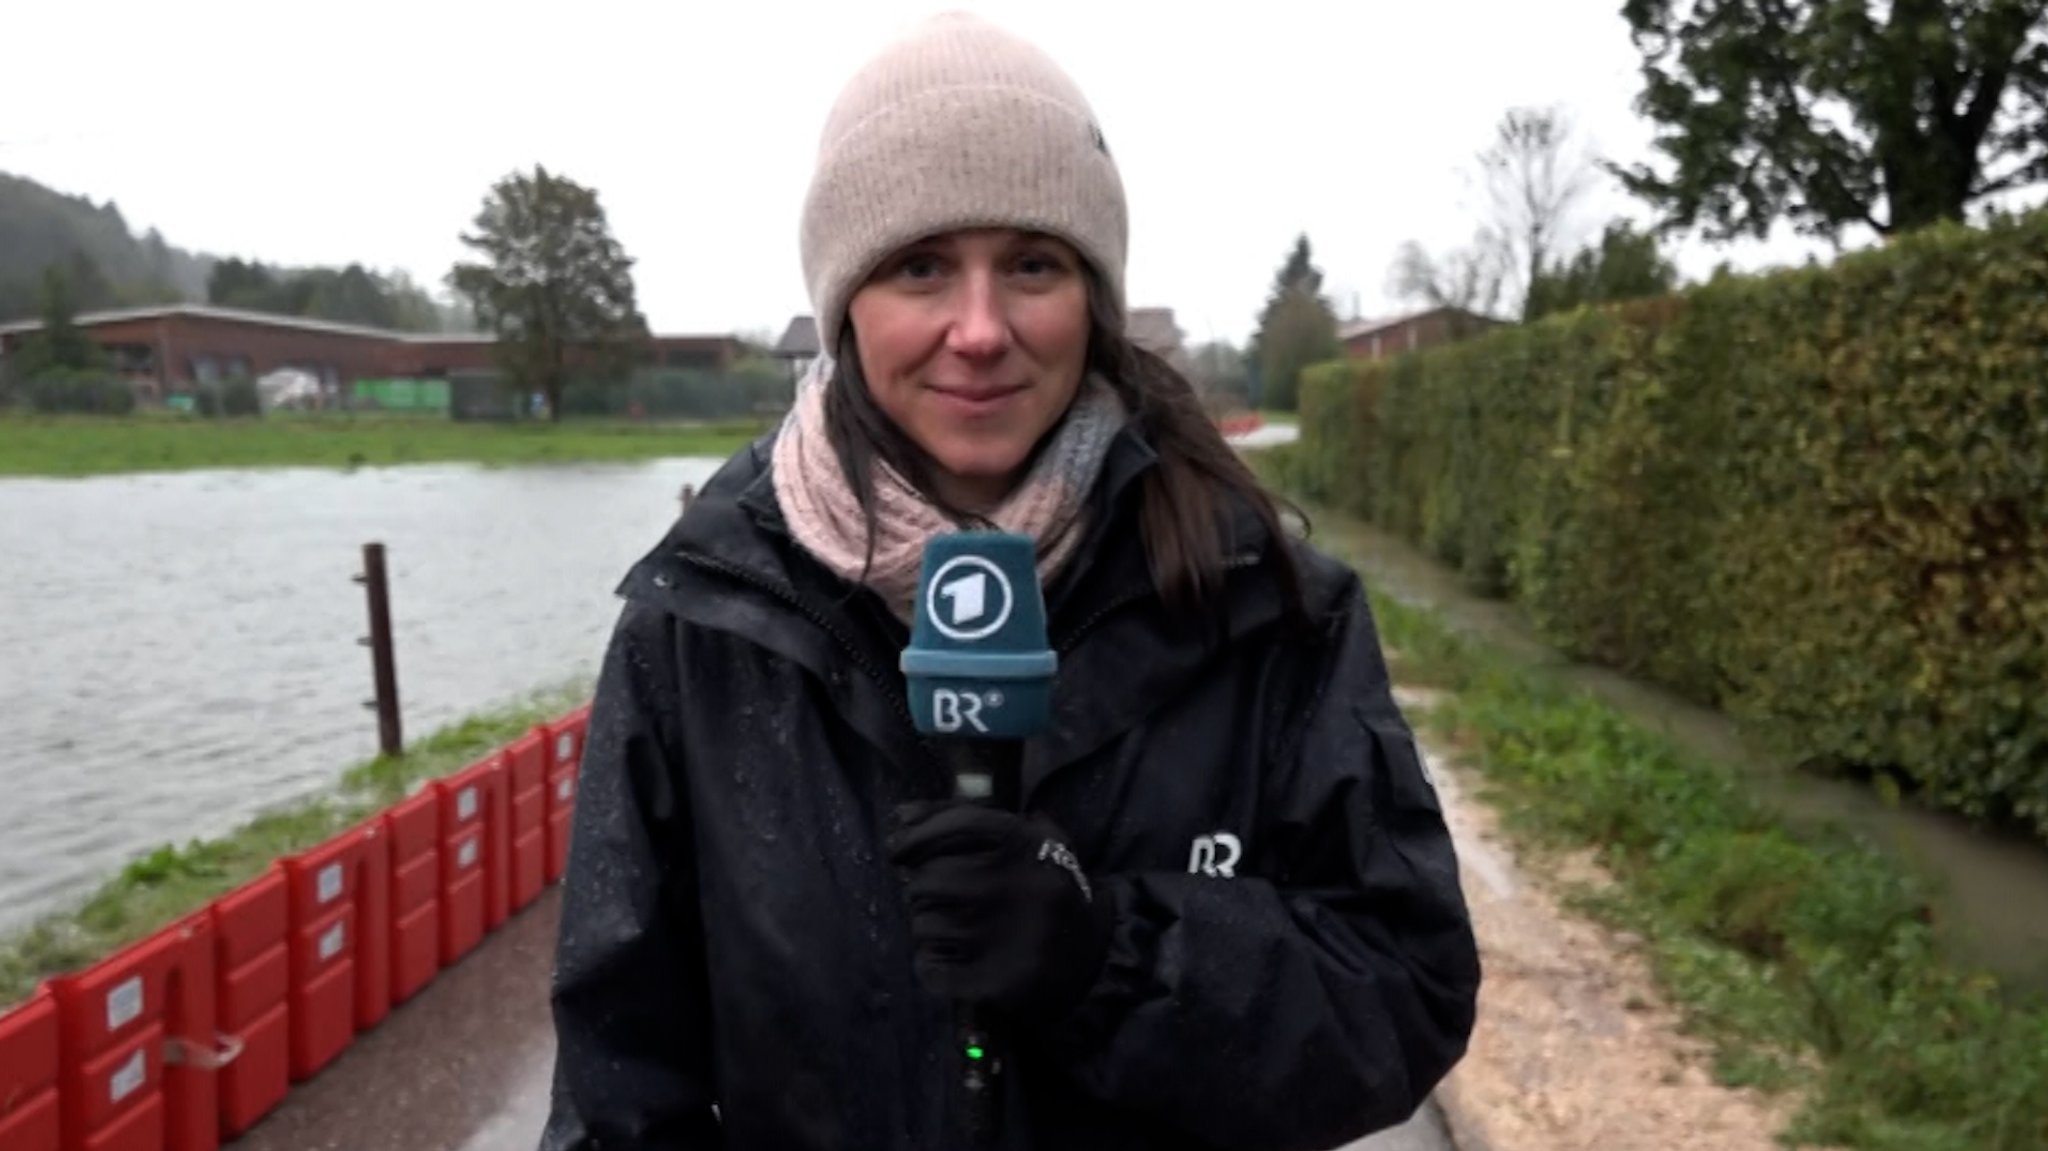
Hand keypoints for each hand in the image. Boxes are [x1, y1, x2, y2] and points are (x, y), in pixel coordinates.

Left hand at [885, 802, 1112, 1015]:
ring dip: (926, 925)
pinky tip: (946, 960)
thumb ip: (968, 818)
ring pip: (926, 925)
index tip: (897, 848)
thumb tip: (900, 815)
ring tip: (946, 929)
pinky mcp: (997, 982)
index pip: (959, 823)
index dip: (918, 832)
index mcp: (1032, 848)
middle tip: (932, 897)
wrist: (1094, 961)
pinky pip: (932, 968)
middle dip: (922, 888)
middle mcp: (1019, 889)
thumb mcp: (1030, 842)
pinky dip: (929, 964)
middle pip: (932, 878)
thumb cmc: (1046, 891)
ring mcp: (1008, 939)